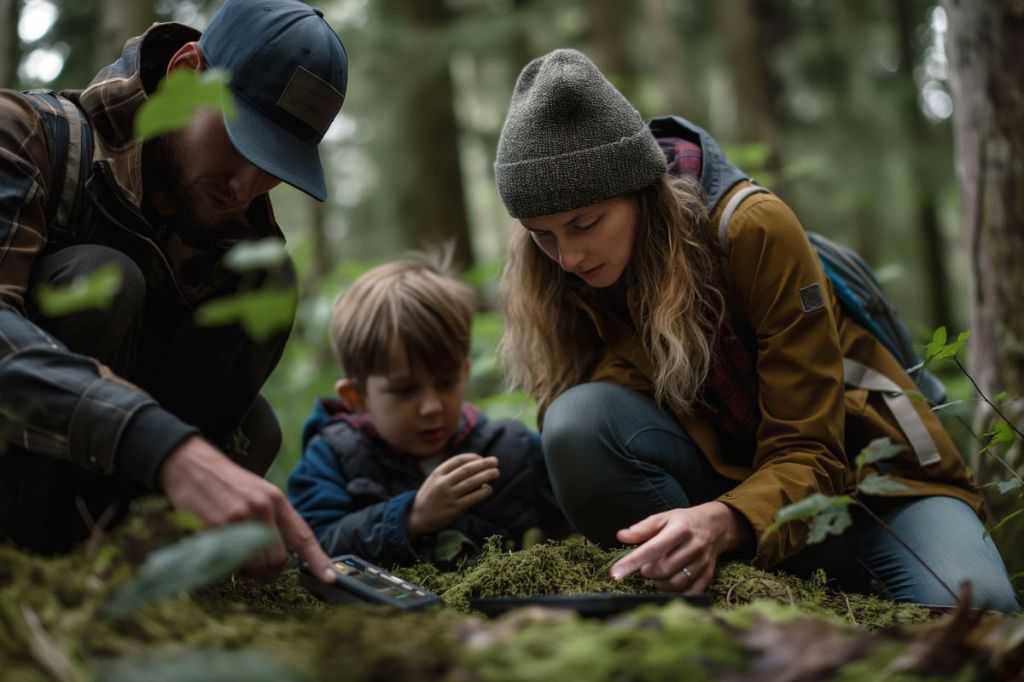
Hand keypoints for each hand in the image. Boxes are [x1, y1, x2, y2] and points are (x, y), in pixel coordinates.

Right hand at [159, 436, 334, 583]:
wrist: (193, 465)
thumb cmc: (227, 483)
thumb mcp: (259, 492)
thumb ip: (273, 519)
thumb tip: (280, 555)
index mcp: (276, 499)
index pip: (302, 535)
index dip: (318, 559)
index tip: (330, 578)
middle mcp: (261, 508)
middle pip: (277, 559)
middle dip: (269, 573)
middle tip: (260, 575)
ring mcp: (238, 518)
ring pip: (253, 565)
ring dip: (247, 573)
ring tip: (237, 562)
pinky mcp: (215, 527)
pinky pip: (228, 562)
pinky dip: (226, 566)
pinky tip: (220, 553)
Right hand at [406, 453, 499, 537]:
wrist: (418, 516)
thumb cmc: (431, 495)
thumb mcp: (434, 479)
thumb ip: (450, 472)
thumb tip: (475, 464)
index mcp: (438, 473)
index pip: (458, 460)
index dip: (471, 458)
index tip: (481, 457)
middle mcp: (443, 483)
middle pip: (467, 470)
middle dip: (483, 464)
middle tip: (495, 461)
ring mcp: (449, 496)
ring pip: (471, 483)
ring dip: (486, 476)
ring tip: (496, 472)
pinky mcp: (454, 508)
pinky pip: (472, 498)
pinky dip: (483, 492)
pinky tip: (489, 488)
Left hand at [608, 502, 749, 592]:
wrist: (715, 526)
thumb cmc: (683, 522)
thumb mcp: (662, 518)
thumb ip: (642, 529)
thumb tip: (621, 536)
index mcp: (680, 530)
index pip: (653, 549)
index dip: (633, 562)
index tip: (615, 573)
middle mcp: (693, 546)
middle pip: (663, 569)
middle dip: (648, 571)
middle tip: (646, 566)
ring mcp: (703, 562)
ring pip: (675, 583)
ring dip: (660, 583)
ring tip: (657, 573)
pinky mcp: (708, 575)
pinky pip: (690, 593)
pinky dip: (676, 592)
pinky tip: (670, 582)